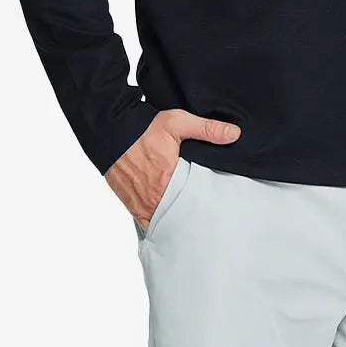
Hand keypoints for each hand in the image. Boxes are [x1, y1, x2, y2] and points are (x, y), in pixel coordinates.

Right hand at [104, 109, 240, 229]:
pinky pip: (147, 223)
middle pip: (179, 216)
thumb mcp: (178, 122)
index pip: (195, 202)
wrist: (111, 133)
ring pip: (164, 222)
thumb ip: (207, 128)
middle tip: (207, 219)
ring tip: (191, 221)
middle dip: (192, 218)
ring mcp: (140, 204)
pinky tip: (170, 223)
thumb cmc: (144, 129)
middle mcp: (154, 198)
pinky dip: (158, 223)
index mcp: (169, 180)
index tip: (216, 208)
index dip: (206, 206)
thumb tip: (234, 134)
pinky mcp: (131, 205)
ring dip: (175, 222)